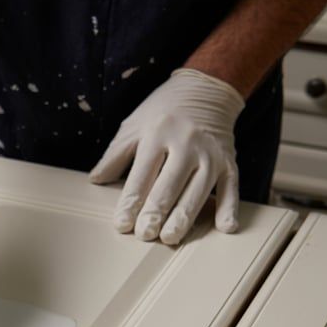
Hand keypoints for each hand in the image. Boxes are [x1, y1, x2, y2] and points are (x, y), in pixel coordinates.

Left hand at [89, 68, 245, 244]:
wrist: (206, 89)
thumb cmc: (163, 112)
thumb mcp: (133, 126)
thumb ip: (115, 155)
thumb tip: (95, 181)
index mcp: (157, 135)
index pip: (142, 175)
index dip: (131, 201)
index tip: (122, 224)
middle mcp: (186, 145)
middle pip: (170, 184)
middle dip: (157, 211)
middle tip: (145, 234)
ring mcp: (210, 155)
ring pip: (198, 190)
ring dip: (185, 216)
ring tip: (171, 237)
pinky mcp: (228, 162)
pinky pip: (231, 187)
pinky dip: (230, 207)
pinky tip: (225, 227)